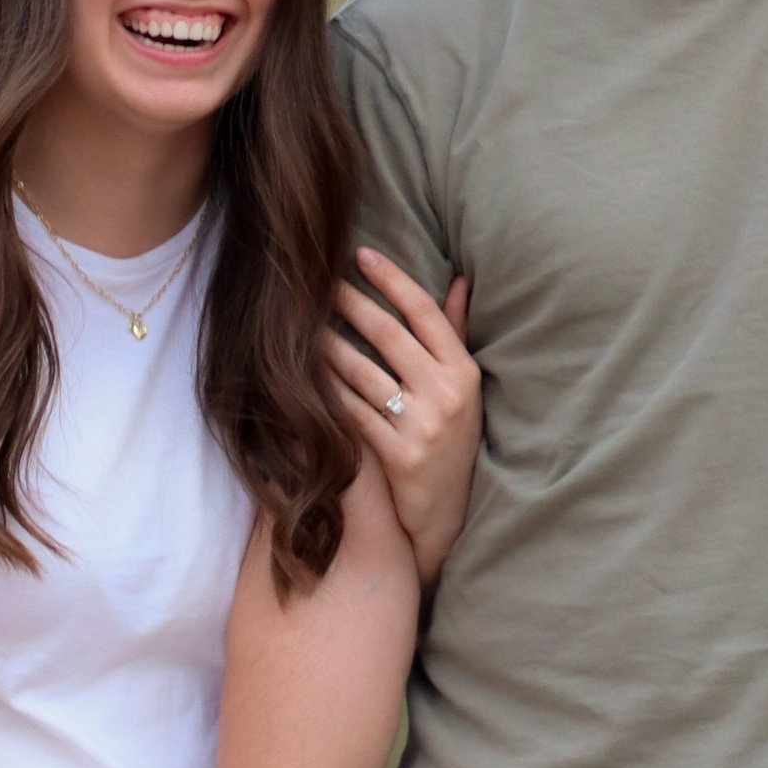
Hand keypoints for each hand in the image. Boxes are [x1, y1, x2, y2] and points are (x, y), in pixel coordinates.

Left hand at [321, 251, 480, 581]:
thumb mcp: (465, 387)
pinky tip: (305, 372)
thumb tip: (459, 280)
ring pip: (363, 373)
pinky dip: (327, 390)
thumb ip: (456, 333)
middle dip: (350, 303)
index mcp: (464, 371)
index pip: (424, 312)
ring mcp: (424, 427)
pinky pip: (353, 413)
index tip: (360, 254)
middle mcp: (448, 394)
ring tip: (302, 324)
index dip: (392, 279)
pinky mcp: (400, 457)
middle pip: (389, 335)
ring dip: (327, 345)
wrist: (450, 513)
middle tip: (318, 281)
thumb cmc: (454, 440)